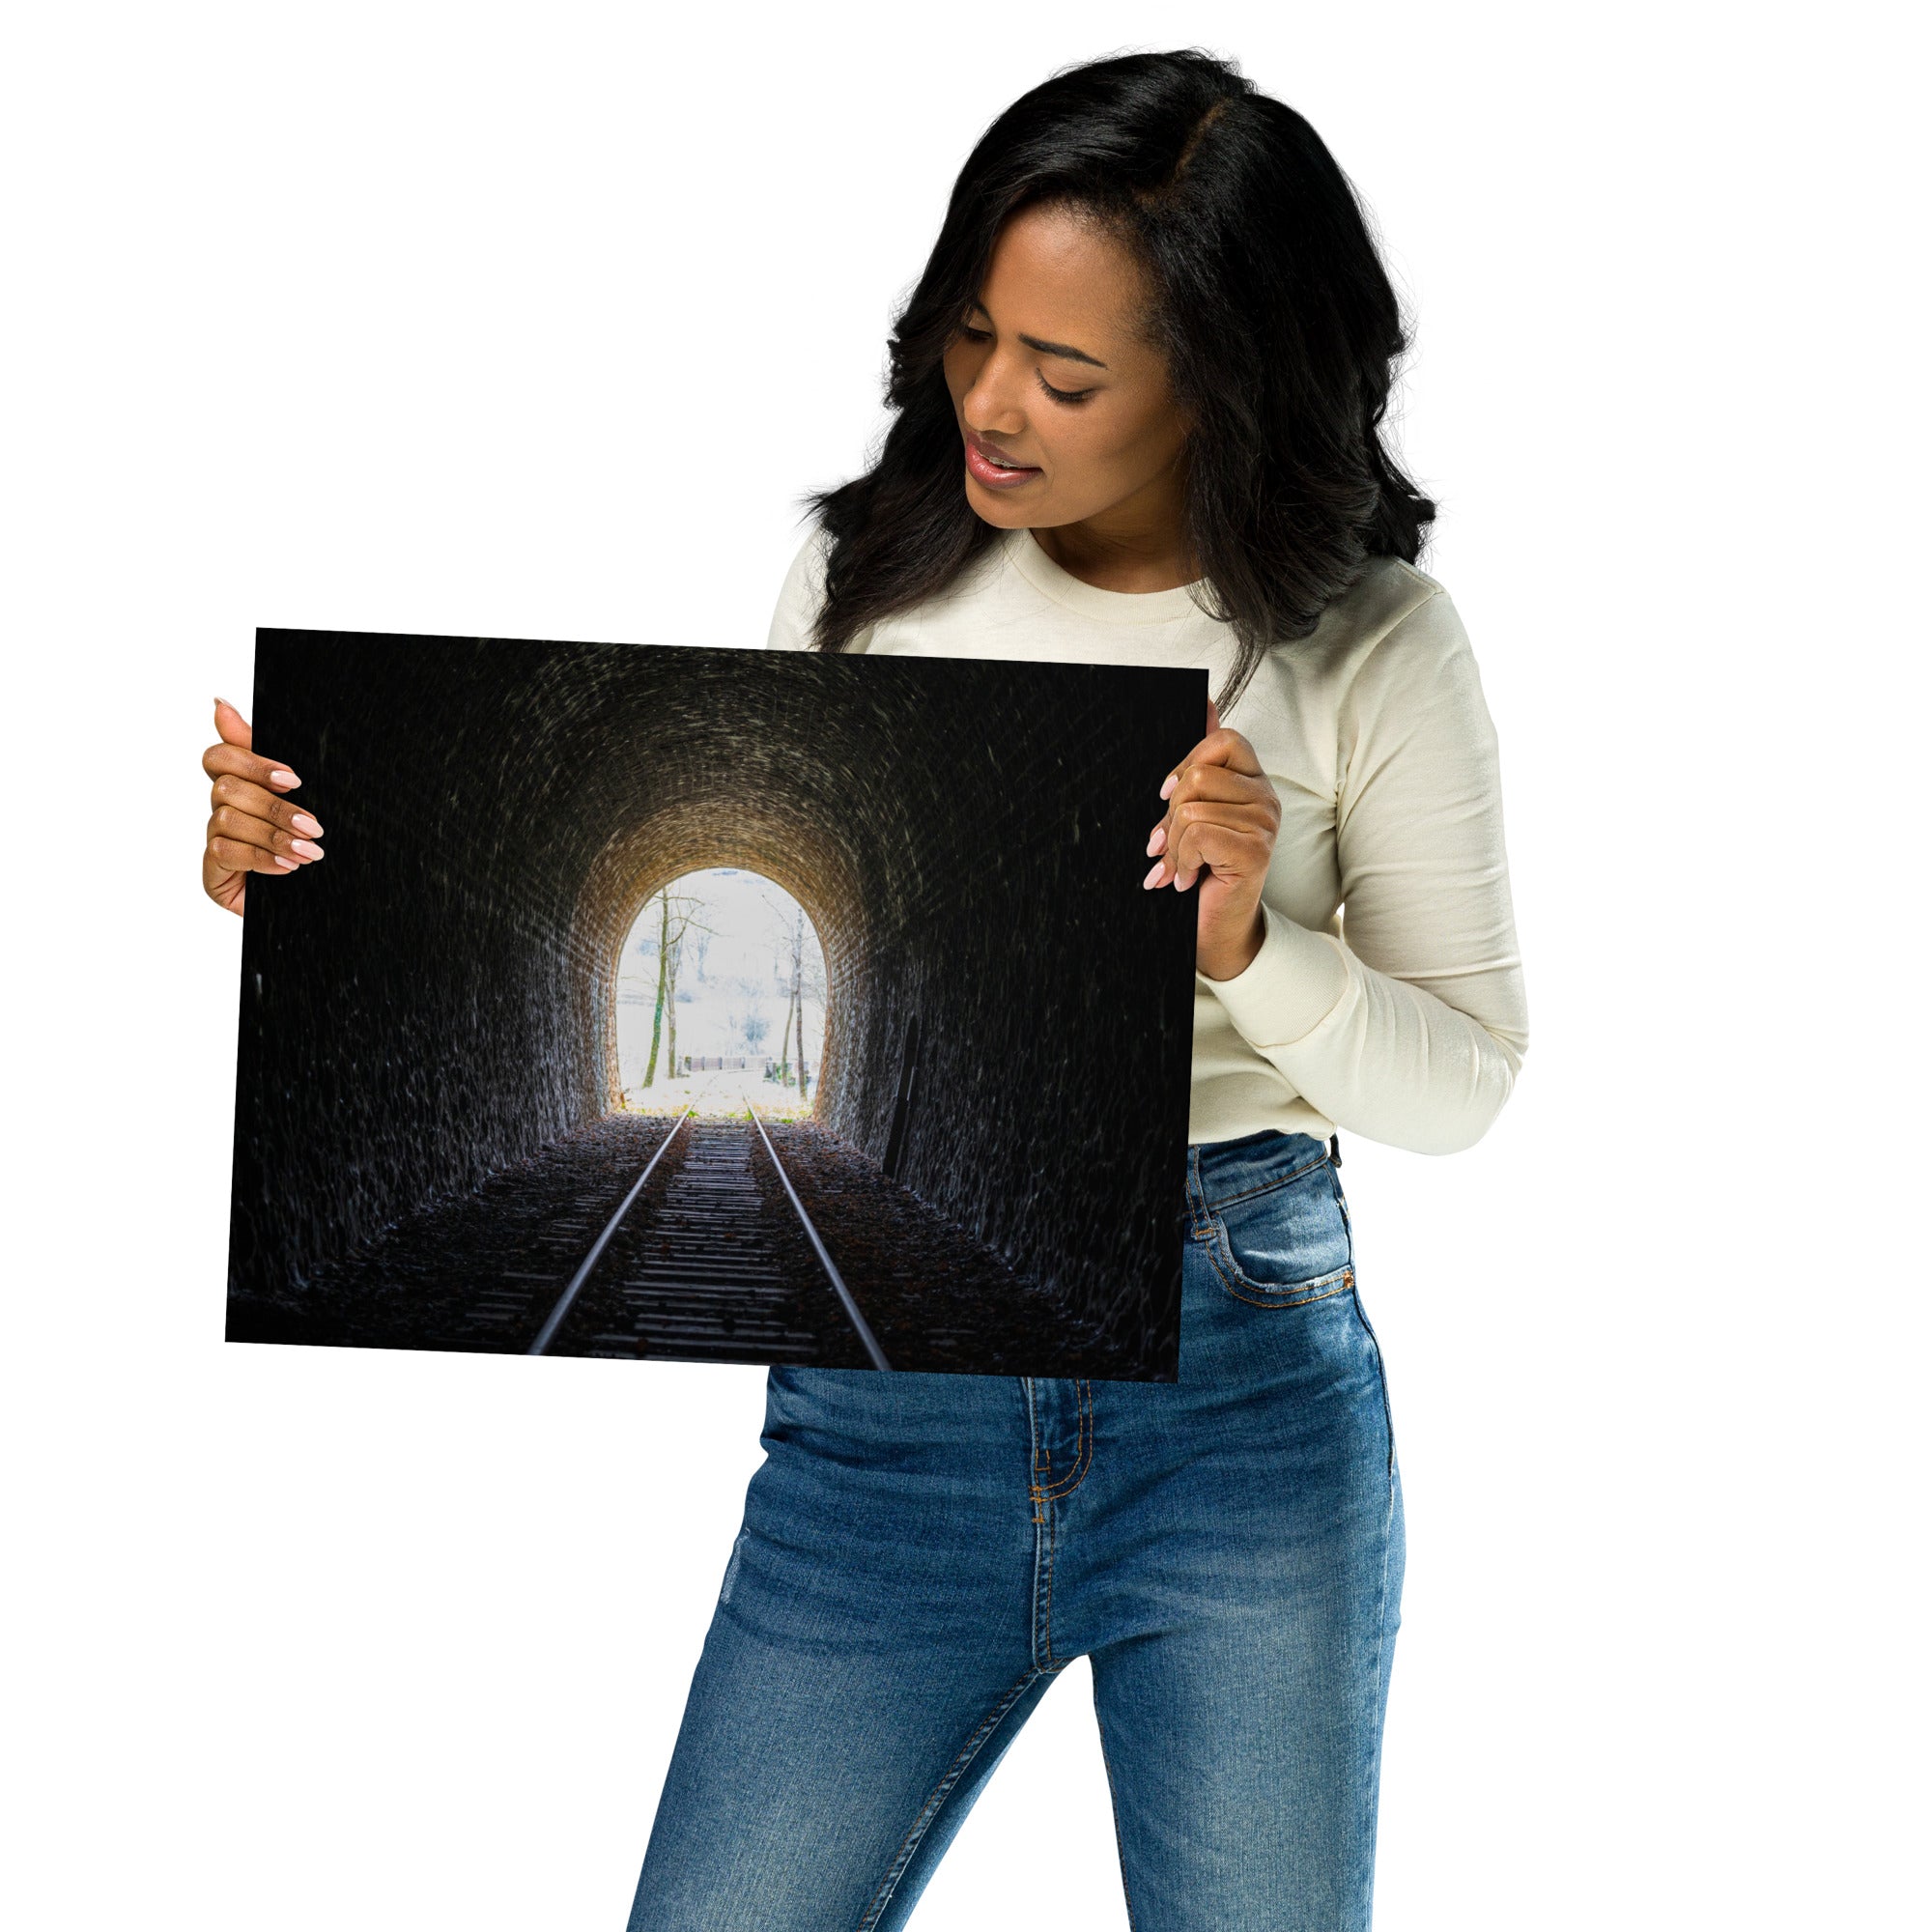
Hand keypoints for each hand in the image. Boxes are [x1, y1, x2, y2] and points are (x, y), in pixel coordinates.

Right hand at [201, 698, 324, 915]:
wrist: (318, 901)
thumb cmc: (306, 845)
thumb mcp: (301, 799)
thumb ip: (267, 758)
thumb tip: (219, 703)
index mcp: (241, 786)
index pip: (219, 756)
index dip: (251, 762)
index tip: (292, 779)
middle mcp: (221, 809)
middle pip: (226, 788)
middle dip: (275, 807)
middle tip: (314, 826)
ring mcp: (214, 840)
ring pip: (227, 820)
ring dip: (273, 836)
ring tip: (309, 853)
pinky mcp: (212, 872)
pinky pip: (225, 852)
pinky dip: (261, 858)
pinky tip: (287, 868)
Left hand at [1142, 697, 1279, 979]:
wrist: (1214, 928)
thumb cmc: (1202, 870)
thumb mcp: (1194, 811)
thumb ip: (1201, 760)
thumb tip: (1205, 701)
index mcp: (1252, 781)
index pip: (1223, 739)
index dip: (1187, 762)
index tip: (1166, 796)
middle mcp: (1266, 797)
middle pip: (1199, 775)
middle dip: (1170, 814)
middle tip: (1166, 844)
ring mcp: (1265, 823)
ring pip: (1193, 808)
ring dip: (1173, 845)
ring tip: (1177, 867)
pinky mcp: (1255, 850)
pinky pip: (1198, 833)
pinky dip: (1180, 860)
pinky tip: (1186, 879)